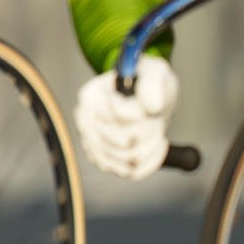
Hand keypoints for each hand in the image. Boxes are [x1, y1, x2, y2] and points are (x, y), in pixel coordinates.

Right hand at [75, 55, 178, 179]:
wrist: (143, 98)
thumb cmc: (148, 80)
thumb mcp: (154, 72)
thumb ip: (153, 84)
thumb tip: (153, 106)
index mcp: (92, 95)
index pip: (119, 116)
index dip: (144, 117)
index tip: (153, 108)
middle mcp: (86, 120)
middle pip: (122, 142)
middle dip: (149, 132)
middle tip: (156, 119)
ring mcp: (92, 142)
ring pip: (128, 160)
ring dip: (152, 147)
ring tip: (157, 131)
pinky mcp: (104, 159)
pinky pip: (130, 172)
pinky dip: (150, 163)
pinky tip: (158, 147)